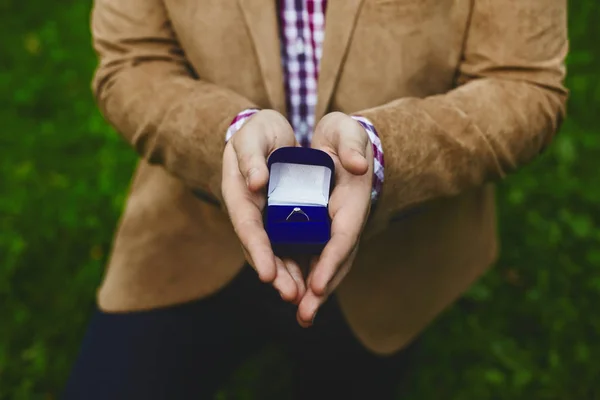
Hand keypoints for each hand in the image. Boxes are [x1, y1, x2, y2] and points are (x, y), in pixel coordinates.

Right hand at [221, 110, 305, 303]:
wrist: (265, 133)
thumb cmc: (256, 132)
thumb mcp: (252, 136)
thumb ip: (251, 157)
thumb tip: (256, 183)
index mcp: (239, 194)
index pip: (247, 226)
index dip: (257, 251)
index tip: (268, 273)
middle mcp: (250, 212)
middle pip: (261, 249)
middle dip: (276, 274)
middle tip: (292, 296)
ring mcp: (265, 219)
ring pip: (275, 253)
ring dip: (288, 276)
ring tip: (303, 300)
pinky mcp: (280, 221)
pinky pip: (288, 246)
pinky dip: (298, 264)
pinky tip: (312, 283)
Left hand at [297, 112, 373, 326]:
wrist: (343, 144)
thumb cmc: (345, 137)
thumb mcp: (348, 131)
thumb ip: (352, 144)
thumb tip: (359, 164)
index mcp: (352, 200)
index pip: (344, 235)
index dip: (332, 259)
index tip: (318, 283)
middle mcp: (346, 220)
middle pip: (337, 260)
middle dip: (322, 287)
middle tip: (306, 313)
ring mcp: (334, 228)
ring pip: (326, 264)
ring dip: (315, 292)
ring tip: (302, 316)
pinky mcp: (323, 230)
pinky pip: (316, 257)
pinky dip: (307, 278)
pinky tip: (295, 296)